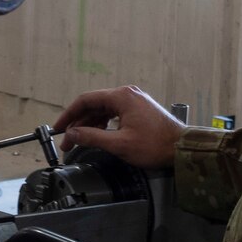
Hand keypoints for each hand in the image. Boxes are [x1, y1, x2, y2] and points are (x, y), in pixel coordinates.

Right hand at [50, 85, 183, 168]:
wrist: (182, 148)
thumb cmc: (155, 145)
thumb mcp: (119, 144)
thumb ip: (92, 137)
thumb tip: (72, 135)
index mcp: (122, 97)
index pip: (86, 100)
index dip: (69, 114)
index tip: (59, 128)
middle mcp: (127, 94)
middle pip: (94, 104)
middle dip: (78, 123)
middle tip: (68, 140)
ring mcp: (134, 100)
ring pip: (103, 109)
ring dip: (90, 124)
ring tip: (79, 140)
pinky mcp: (138, 109)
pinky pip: (114, 112)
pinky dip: (103, 123)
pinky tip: (97, 134)